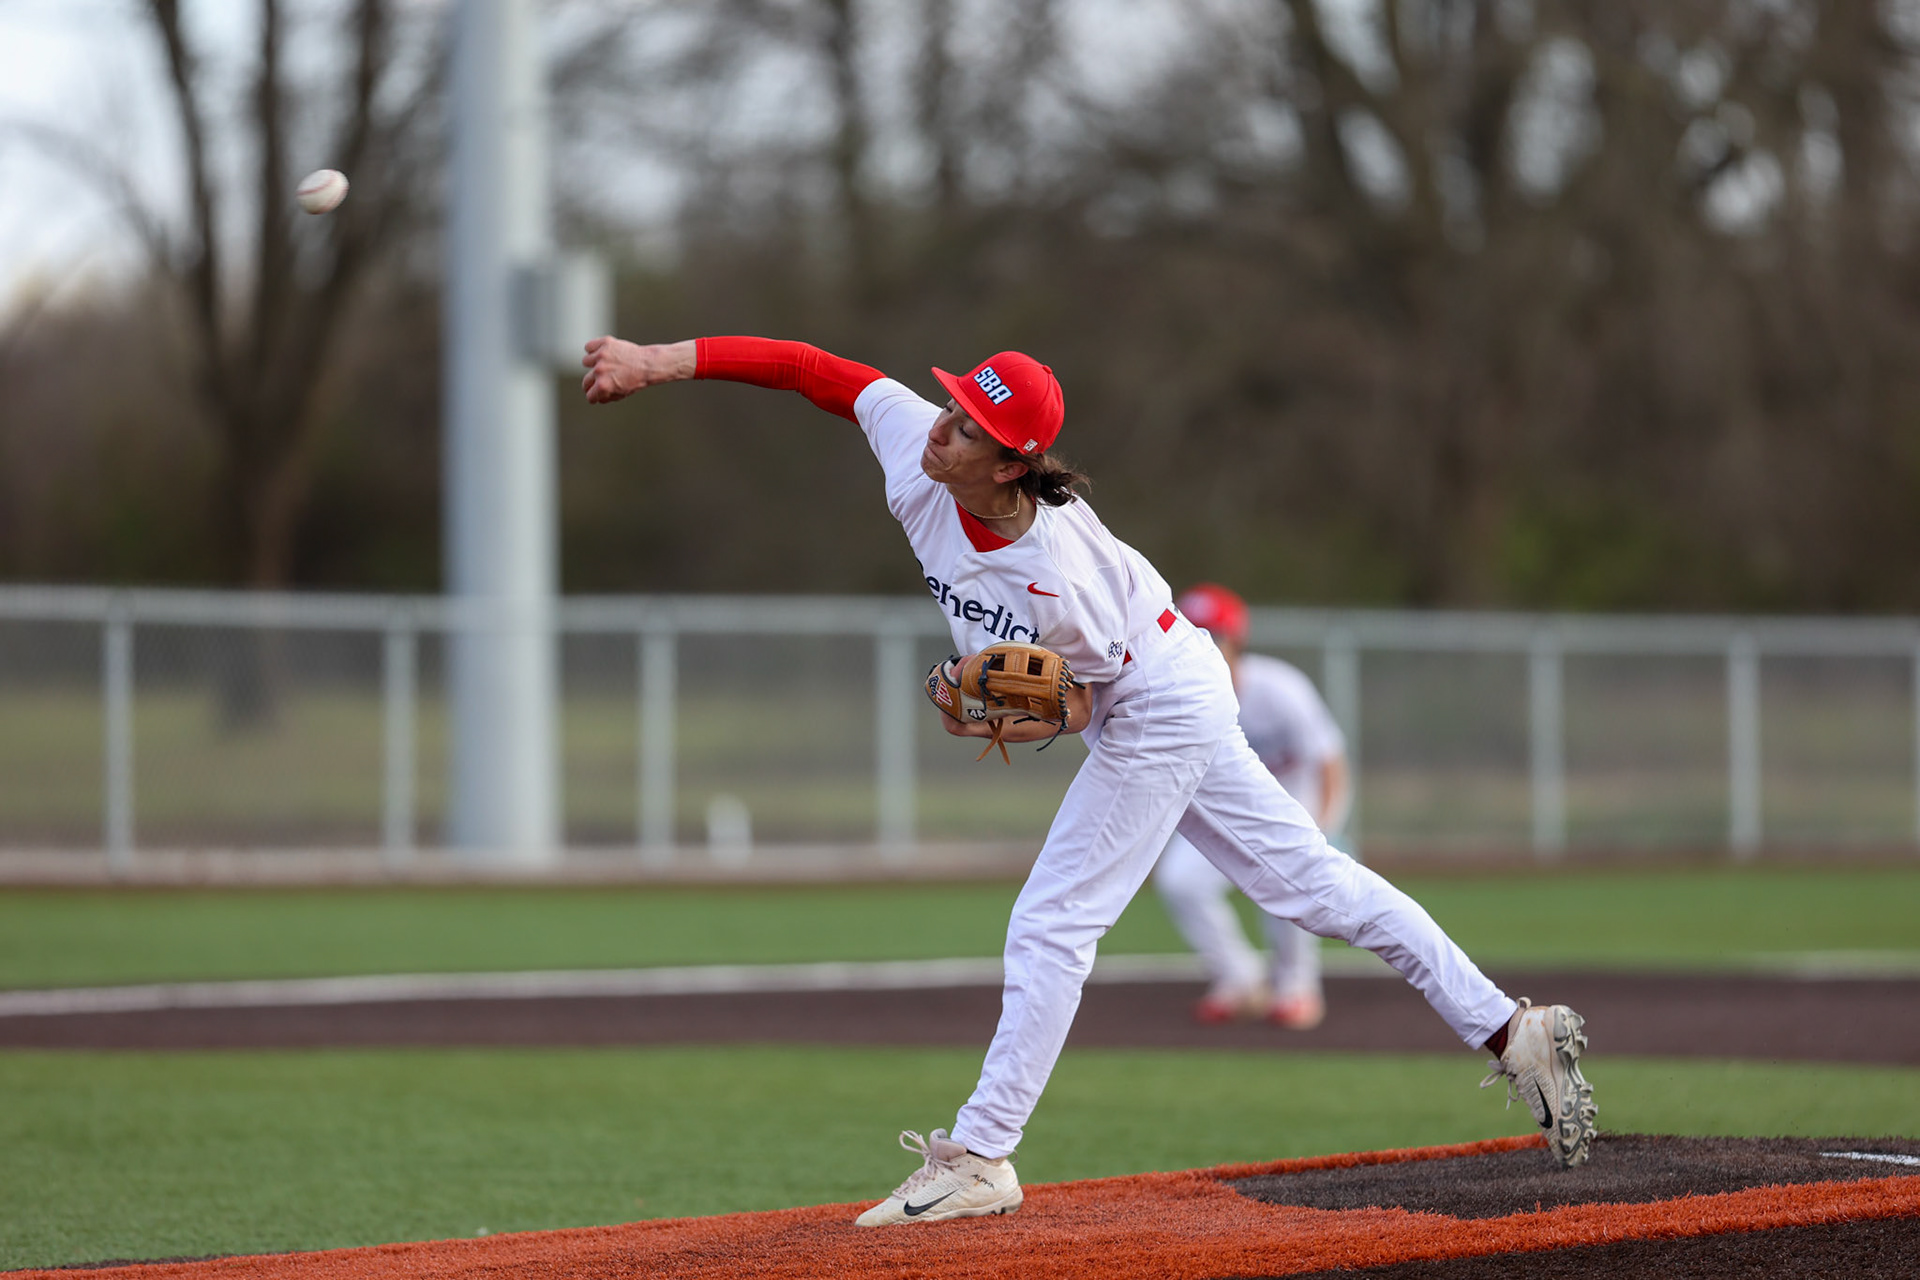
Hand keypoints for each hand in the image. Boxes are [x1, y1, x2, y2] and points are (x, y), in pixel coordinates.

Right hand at [581, 337, 695, 403]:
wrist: (649, 364)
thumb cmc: (638, 380)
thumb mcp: (622, 394)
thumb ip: (607, 397)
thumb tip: (597, 397)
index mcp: (603, 386)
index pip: (589, 395)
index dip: (594, 397)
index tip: (597, 395)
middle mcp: (600, 371)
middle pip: (586, 381)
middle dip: (592, 384)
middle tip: (600, 381)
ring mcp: (601, 356)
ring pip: (586, 361)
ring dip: (593, 364)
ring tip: (605, 364)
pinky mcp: (605, 344)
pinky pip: (589, 347)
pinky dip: (593, 349)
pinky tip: (602, 353)